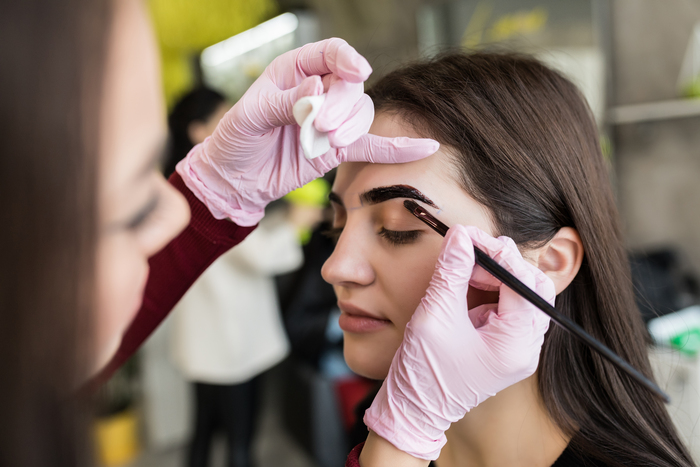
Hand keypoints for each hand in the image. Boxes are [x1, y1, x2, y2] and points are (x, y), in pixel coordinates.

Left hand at [177, 38, 438, 225]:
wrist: (236, 180)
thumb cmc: (236, 141)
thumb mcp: (250, 116)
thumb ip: (284, 101)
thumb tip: (316, 89)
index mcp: (295, 71)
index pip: (331, 54)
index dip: (347, 59)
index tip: (357, 72)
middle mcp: (319, 91)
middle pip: (351, 86)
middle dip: (342, 104)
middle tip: (320, 124)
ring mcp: (331, 121)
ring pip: (362, 113)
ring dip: (351, 126)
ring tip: (327, 140)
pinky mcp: (337, 149)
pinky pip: (371, 145)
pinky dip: (396, 148)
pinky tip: (424, 147)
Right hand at [364, 225, 552, 459]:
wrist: (414, 410)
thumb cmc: (423, 372)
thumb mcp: (434, 316)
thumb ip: (451, 272)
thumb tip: (461, 236)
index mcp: (515, 345)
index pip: (521, 282)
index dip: (496, 252)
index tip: (468, 235)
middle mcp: (525, 348)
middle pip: (532, 287)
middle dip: (503, 263)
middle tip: (470, 250)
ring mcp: (517, 348)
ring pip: (522, 294)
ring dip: (496, 274)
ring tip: (465, 267)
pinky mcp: (504, 346)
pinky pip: (508, 307)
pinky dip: (490, 289)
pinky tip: (467, 285)